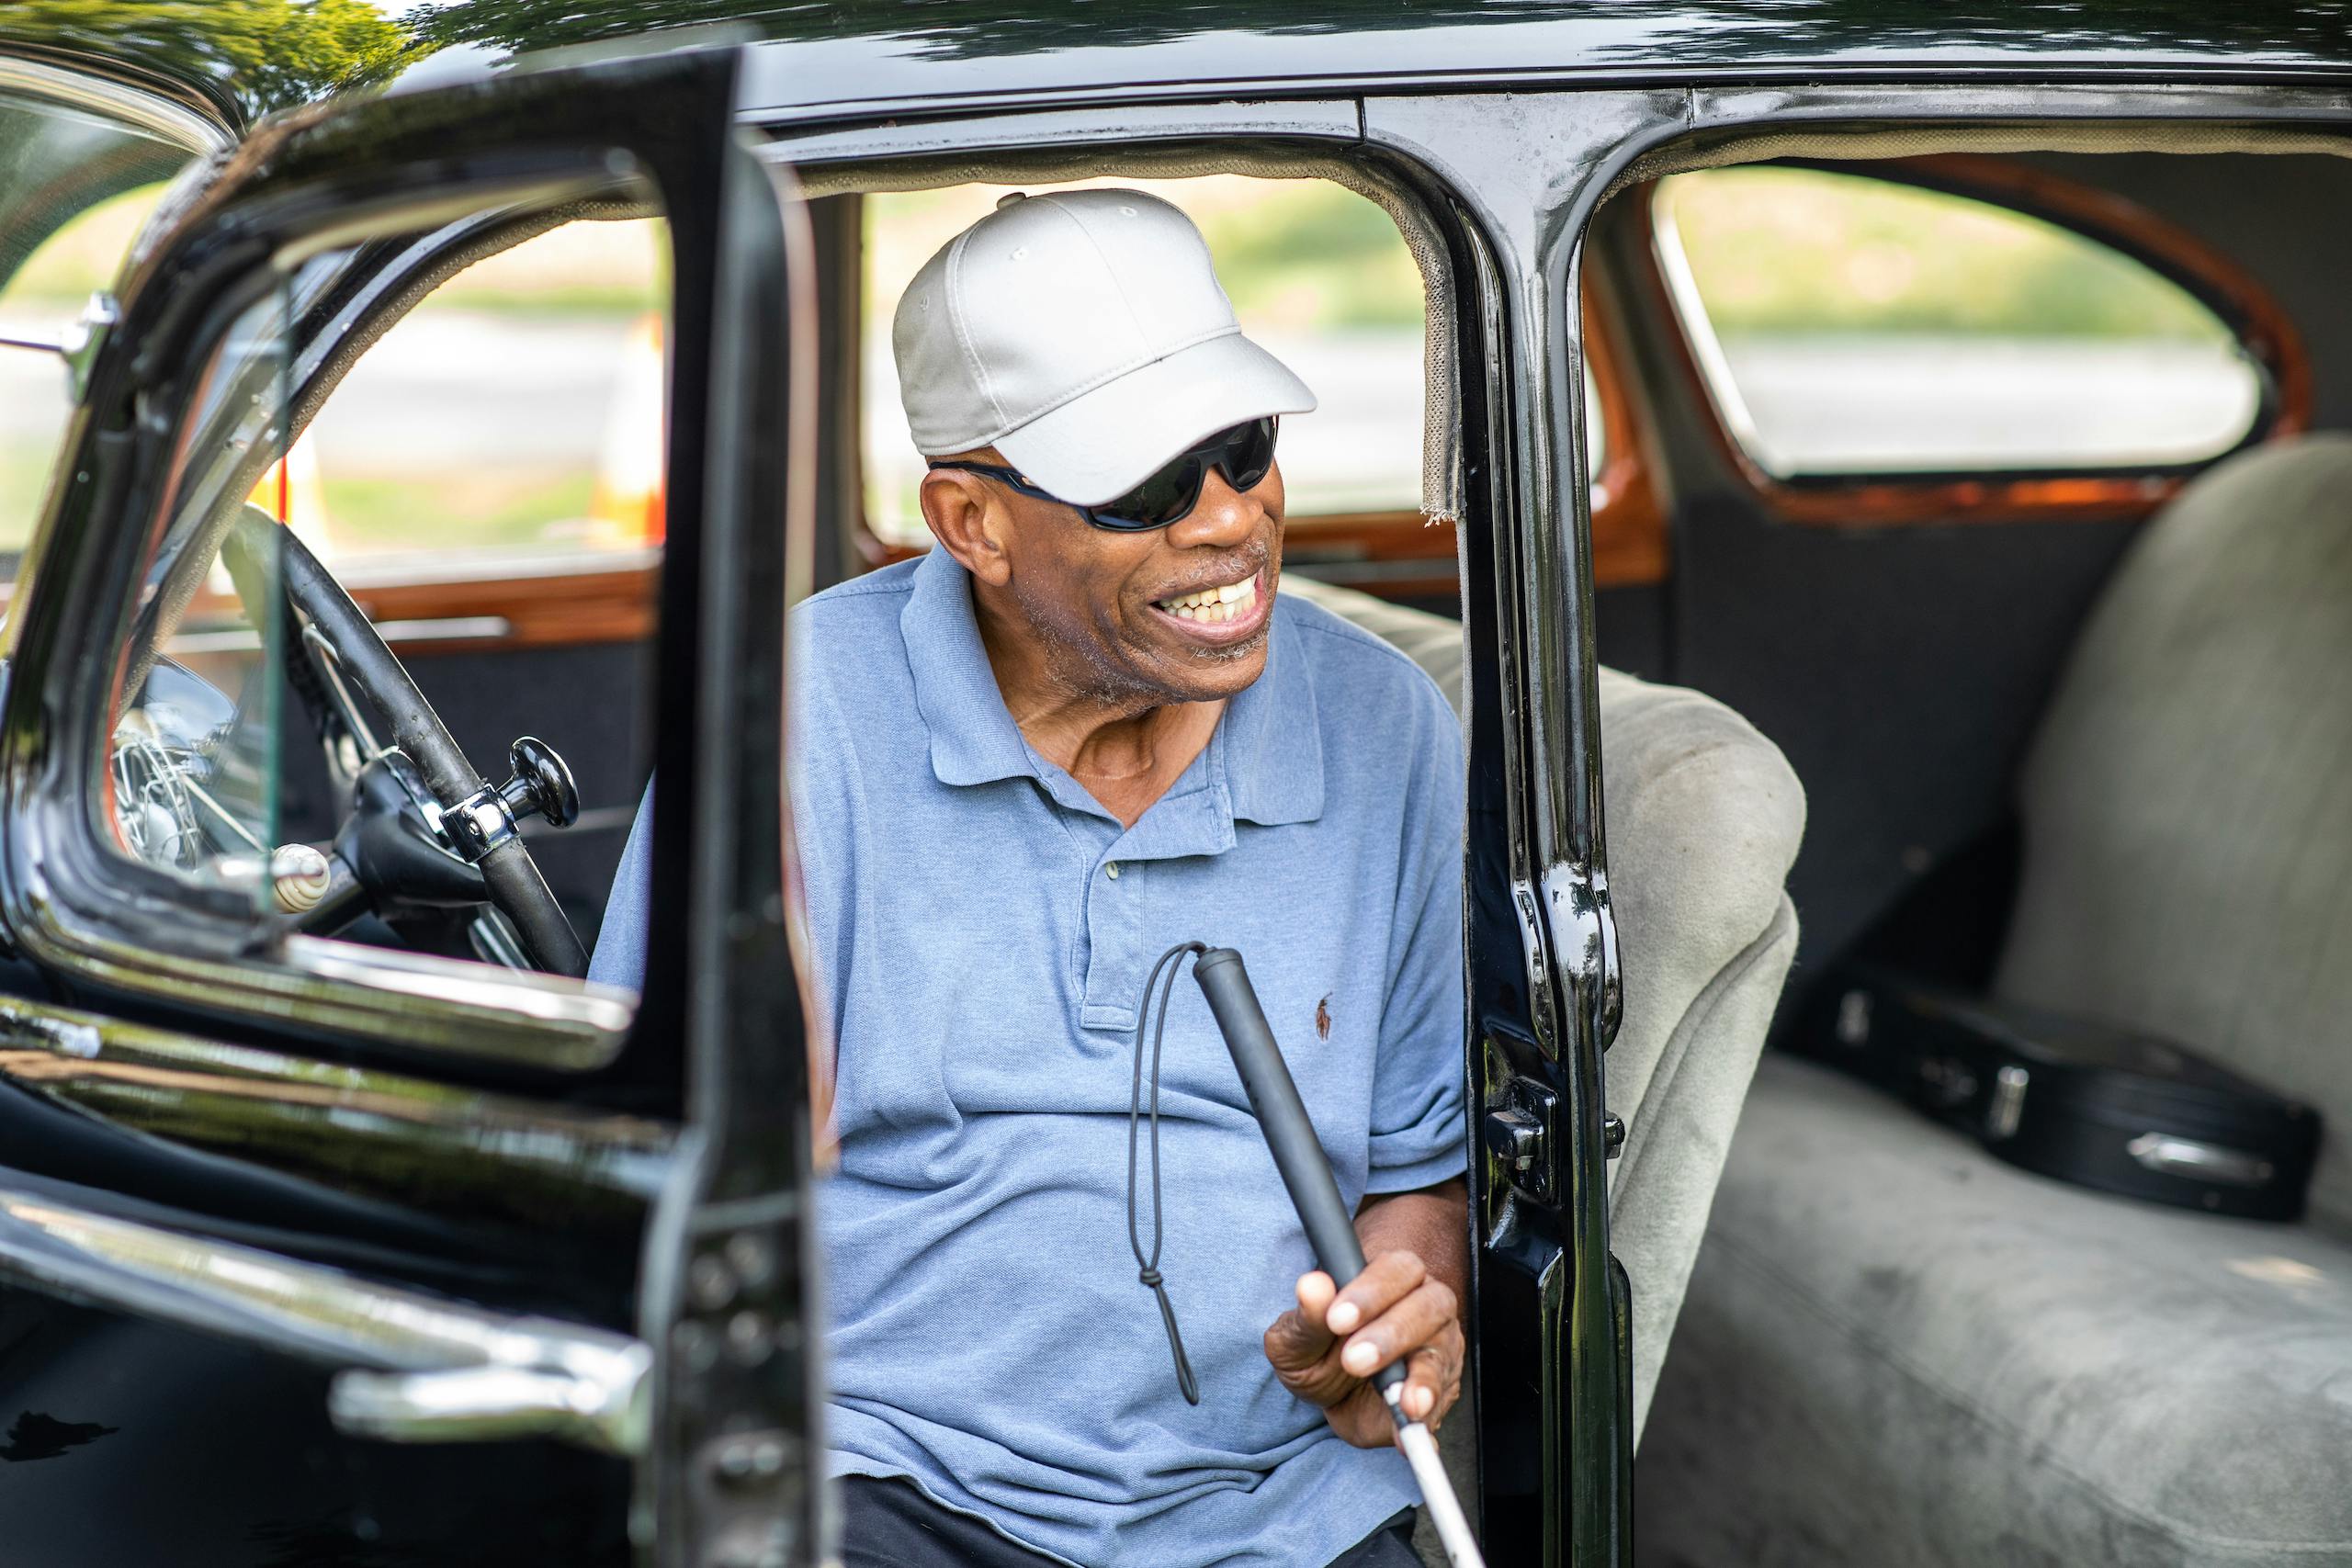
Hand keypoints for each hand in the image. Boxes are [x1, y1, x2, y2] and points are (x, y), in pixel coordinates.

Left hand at [1262, 1249, 1464, 1447]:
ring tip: (1404, 1403)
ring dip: (1422, 1379)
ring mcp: (1440, 1348)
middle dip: (1392, 1334)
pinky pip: (1440, 1405)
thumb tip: (1312, 1286)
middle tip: (1355, 1360)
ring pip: (1441, 1355)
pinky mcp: (1442, 1390)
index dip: (1370, 1292)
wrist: (1336, 1394)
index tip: (1337, 1319)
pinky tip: (1409, 1434)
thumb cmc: (1320, 1349)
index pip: (1394, 1270)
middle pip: (1428, 1307)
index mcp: (1392, 1276)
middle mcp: (1426, 1304)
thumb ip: (1306, 1315)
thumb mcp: (1298, 1337)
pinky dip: (1426, 1422)